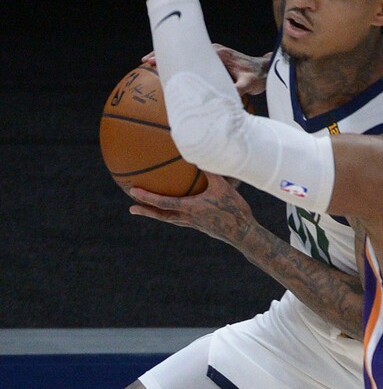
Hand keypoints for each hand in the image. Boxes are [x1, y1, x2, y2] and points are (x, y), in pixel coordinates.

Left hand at [128, 173, 257, 248]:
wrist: (243, 233)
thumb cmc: (233, 210)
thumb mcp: (223, 187)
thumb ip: (211, 171)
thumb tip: (200, 155)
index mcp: (190, 208)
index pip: (163, 202)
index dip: (147, 197)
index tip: (133, 192)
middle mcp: (188, 218)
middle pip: (162, 215)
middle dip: (146, 211)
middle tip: (131, 209)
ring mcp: (194, 224)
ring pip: (171, 219)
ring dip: (158, 214)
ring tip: (148, 211)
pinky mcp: (201, 227)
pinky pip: (182, 220)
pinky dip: (173, 215)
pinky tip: (178, 211)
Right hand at [141, 45, 269, 95]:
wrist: (264, 70)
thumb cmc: (256, 77)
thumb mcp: (248, 85)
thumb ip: (237, 91)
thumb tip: (225, 102)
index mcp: (217, 54)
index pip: (189, 52)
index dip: (171, 56)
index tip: (155, 60)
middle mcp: (212, 51)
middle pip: (183, 49)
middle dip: (164, 54)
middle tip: (144, 61)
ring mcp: (212, 53)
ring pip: (186, 53)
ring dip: (170, 58)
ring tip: (151, 63)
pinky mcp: (212, 59)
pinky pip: (192, 58)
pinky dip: (179, 61)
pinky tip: (169, 68)